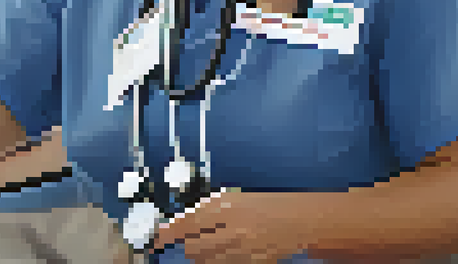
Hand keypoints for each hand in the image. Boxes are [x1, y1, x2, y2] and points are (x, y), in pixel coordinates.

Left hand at [151, 190, 305, 263]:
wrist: (299, 220)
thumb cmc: (265, 205)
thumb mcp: (234, 200)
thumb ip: (207, 211)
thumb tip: (178, 224)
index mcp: (227, 207)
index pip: (186, 224)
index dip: (168, 234)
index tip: (157, 239)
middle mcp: (233, 229)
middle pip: (193, 248)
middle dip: (189, 245)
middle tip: (193, 240)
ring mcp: (243, 250)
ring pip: (206, 261)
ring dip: (202, 255)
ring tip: (214, 245)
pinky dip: (218, 262)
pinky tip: (226, 253)